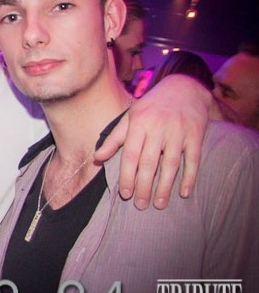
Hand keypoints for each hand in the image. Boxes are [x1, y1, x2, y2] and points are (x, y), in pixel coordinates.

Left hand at [95, 74, 209, 209]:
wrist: (185, 87)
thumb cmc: (152, 106)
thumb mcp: (130, 117)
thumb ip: (114, 138)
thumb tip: (97, 158)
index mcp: (138, 123)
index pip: (130, 155)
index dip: (127, 176)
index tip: (124, 194)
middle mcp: (158, 128)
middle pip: (149, 162)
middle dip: (143, 186)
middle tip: (140, 205)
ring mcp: (178, 132)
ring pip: (170, 164)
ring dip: (164, 187)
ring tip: (159, 204)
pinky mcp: (196, 135)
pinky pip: (193, 160)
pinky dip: (189, 178)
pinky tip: (184, 193)